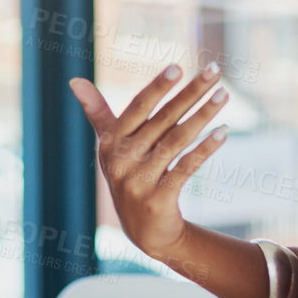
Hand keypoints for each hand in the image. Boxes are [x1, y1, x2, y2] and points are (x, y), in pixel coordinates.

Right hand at [67, 63, 230, 264]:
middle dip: (191, 93)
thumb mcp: (111, 146)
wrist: (144, 230)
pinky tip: (223, 132)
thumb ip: (98, 113)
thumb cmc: (129, 176)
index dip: (158, 87)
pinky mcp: (158, 199)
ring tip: (224, 94)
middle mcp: (121, 160)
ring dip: (203, 115)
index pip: (138, 107)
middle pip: (163, 119)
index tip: (179, 66)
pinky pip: (186, 167)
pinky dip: (205, 148)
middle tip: (214, 70)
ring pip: (177, 140)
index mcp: (111, 142)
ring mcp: (139, 182)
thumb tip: (74, 80)